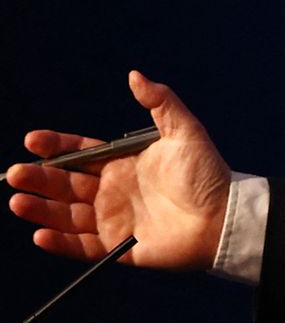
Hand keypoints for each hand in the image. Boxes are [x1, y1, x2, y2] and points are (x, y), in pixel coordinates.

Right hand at [6, 71, 230, 269]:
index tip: (33, 140)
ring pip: (66, 215)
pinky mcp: (118, 248)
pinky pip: (82, 247)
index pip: (81, 153)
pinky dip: (60, 243)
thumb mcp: (185, 132)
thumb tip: (135, 75)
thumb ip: (161, 103)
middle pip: (66, 184)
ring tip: (17, 200)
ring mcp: (113, 219)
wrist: (224, 217)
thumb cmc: (208, 174)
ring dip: (40, 209)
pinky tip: (40, 234)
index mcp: (123, 163)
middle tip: (15, 172)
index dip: (57, 146)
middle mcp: (112, 190)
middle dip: (40, 178)